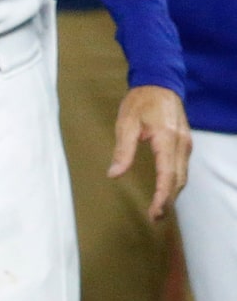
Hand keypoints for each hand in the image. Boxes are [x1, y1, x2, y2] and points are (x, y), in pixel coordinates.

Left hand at [113, 83, 191, 220]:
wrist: (160, 82)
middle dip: (168, 200)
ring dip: (172, 193)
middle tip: (155, 218)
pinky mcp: (184, 142)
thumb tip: (114, 174)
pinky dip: (175, 182)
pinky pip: (182, 167)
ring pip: (182, 175)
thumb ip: (122, 150)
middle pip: (178, 179)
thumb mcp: (125, 124)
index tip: (155, 212)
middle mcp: (181, 143)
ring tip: (160, 210)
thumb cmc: (140, 102)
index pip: (167, 175)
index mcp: (167, 139)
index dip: (162, 196)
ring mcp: (185, 143)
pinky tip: (166, 190)